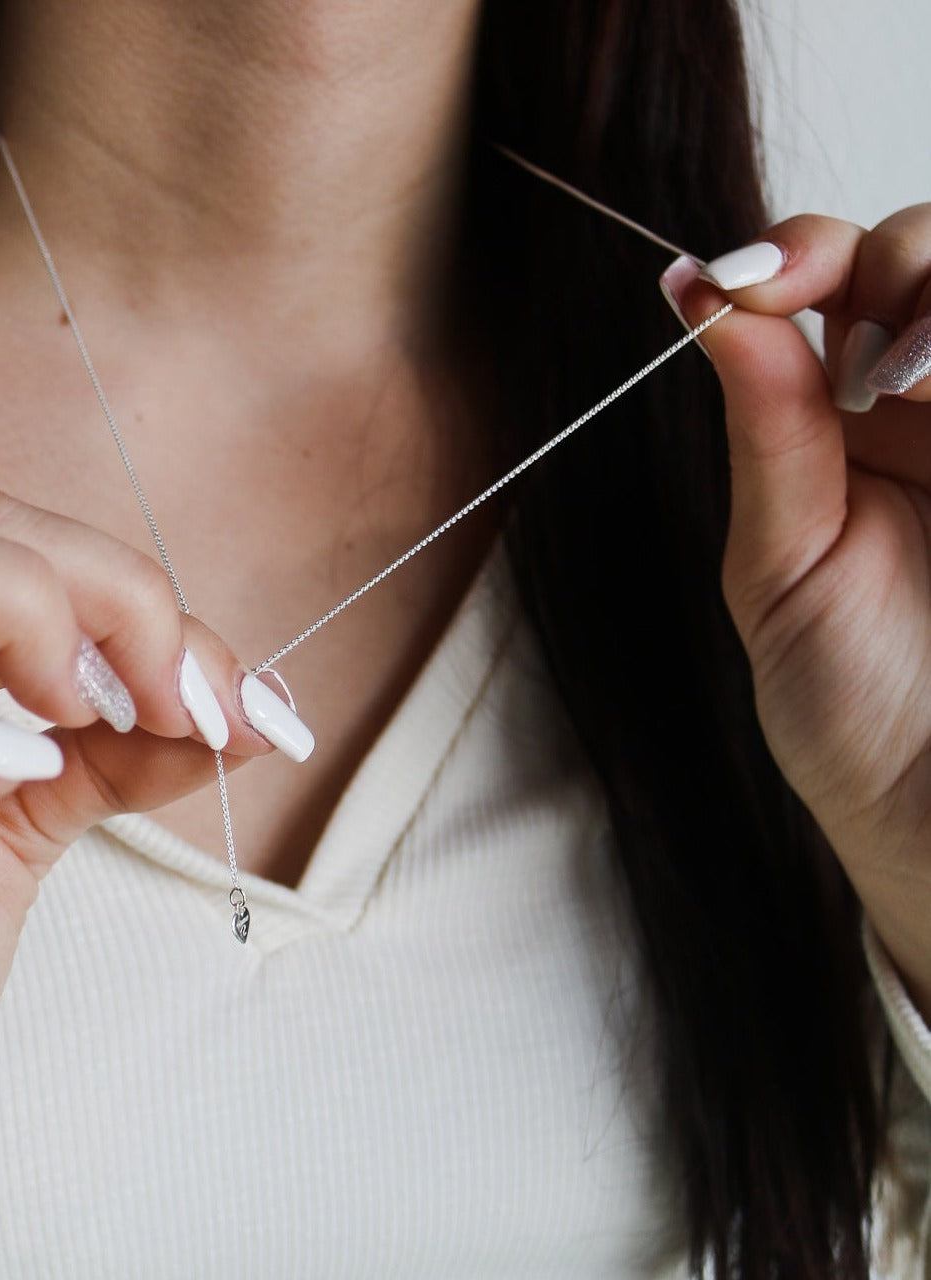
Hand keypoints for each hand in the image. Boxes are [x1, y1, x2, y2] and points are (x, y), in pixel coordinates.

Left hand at [662, 207, 930, 1012]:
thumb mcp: (780, 562)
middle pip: (928, 247)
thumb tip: (699, 293)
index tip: (739, 281)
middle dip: (883, 262)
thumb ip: (763, 426)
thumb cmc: (852, 705)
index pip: (831, 280)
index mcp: (844, 427)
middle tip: (851, 359)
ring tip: (902, 384)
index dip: (795, 253)